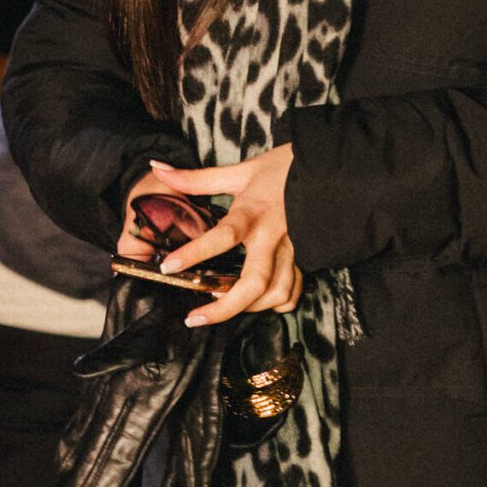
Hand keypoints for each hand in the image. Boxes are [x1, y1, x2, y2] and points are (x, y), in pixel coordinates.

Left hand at [128, 152, 303, 326]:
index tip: (168, 267)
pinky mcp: (305, 258)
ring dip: (248, 308)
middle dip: (224, 308)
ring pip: (275, 293)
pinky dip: (276, 304)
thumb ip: (195, 178)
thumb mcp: (238, 171)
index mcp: (253, 213)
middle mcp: (273, 237)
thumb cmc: (281, 168)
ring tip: (220, 308)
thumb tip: (158, 168)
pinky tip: (257, 303)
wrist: (328, 168)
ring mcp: (292, 250)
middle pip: (254, 283)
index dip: (194, 254)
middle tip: (195, 318)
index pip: (223, 237)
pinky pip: (293, 291)